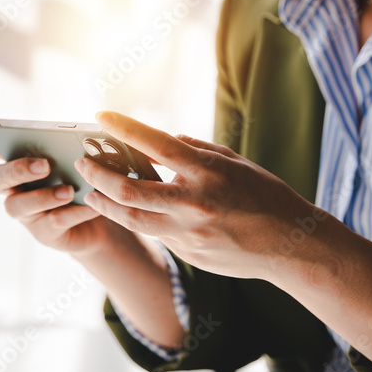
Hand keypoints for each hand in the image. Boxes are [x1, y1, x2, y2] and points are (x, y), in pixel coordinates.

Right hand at [0, 105, 112, 254]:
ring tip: (69, 190)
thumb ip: (71, 146)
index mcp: (15, 161)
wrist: (100, 219)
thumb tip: (82, 136)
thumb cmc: (82, 179)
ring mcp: (25, 213)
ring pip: (17, 206)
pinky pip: (52, 223)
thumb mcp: (76, 159)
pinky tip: (91, 205)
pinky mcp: (44, 233)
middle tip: (45, 165)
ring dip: (43, 196)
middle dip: (17, 169)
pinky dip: (72, 213)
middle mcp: (12, 187)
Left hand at [73, 111, 315, 279]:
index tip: (101, 117)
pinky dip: (139, 219)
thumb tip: (162, 140)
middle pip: (130, 191)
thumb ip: (196, 150)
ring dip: (106, 204)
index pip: (155, 144)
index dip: (124, 128)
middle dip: (99, 175)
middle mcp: (194, 203)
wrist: (288, 245)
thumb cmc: (264, 195)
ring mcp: (189, 233)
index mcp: (208, 172)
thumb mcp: (235, 162)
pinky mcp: (188, 254)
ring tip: (91, 191)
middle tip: (82, 163)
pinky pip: (156, 234)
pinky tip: (128, 209)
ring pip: (132, 220)